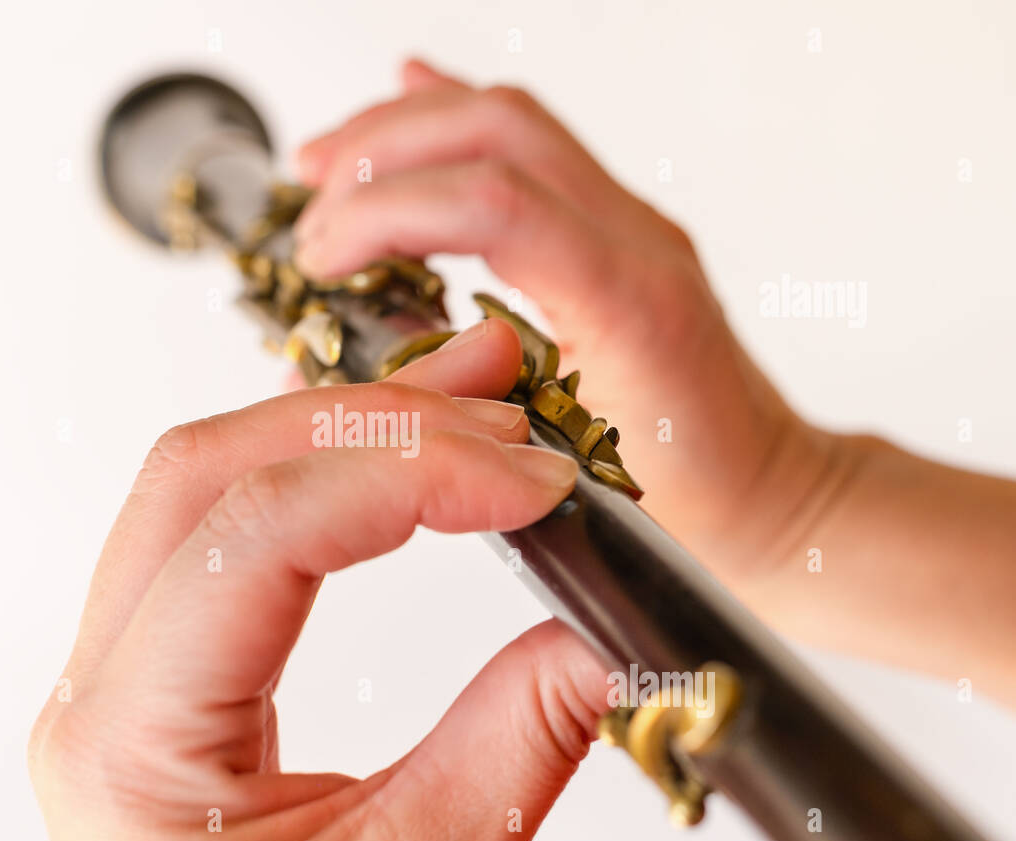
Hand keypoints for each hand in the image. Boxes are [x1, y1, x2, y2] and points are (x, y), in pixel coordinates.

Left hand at [28, 322, 614, 840]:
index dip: (403, 476)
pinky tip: (395, 455)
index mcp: (133, 743)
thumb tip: (610, 636)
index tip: (530, 480)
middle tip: (496, 401)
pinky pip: (224, 530)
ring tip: (466, 396)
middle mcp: (107, 687)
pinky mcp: (171, 667)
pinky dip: (319, 475)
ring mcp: (128, 669)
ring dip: (340, 426)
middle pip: (208, 473)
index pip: (254, 536)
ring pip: (207, 482)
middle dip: (365, 420)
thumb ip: (514, 745)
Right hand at [294, 60, 835, 581]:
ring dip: (408, 130)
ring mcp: (633, 223)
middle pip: (497, 133)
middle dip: (382, 153)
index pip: (494, 205)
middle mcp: (639, 241)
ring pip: (512, 124)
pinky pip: (534, 146)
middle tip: (310, 204)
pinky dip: (457, 123)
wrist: (768, 490)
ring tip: (330, 166)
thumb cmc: (688, 499)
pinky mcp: (618, 227)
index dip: (386, 214)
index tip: (321, 256)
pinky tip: (412, 101)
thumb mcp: (554, 474)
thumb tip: (347, 360)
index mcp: (631, 301)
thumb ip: (457, 407)